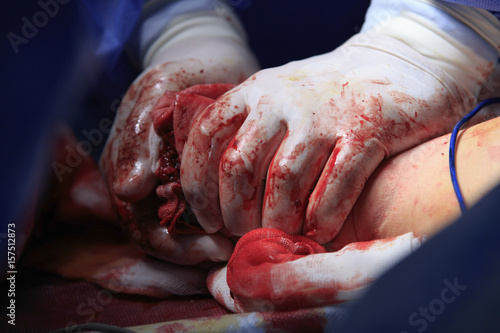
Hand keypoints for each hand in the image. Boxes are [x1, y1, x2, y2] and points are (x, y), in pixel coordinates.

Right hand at [100, 11, 258, 263]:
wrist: (213, 63)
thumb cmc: (179, 74)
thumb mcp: (154, 96)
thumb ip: (138, 141)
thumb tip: (129, 190)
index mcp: (127, 171)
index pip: (143, 230)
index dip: (175, 247)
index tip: (214, 246)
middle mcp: (149, 187)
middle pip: (167, 239)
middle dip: (200, 250)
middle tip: (237, 249)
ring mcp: (176, 186)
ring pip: (190, 232)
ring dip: (216, 241)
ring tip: (248, 240)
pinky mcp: (203, 181)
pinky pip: (212, 214)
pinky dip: (230, 222)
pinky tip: (254, 221)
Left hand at [208, 112, 499, 312]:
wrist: (400, 62)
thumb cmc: (330, 93)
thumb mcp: (280, 93)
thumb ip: (248, 126)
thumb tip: (215, 187)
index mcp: (256, 90)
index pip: (206, 136)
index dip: (199, 185)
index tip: (208, 219)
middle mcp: (284, 98)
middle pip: (240, 166)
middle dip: (235, 212)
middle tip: (244, 235)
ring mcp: (325, 113)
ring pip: (283, 180)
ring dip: (278, 220)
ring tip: (281, 235)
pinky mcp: (367, 129)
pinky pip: (335, 185)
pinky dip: (323, 217)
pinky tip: (319, 231)